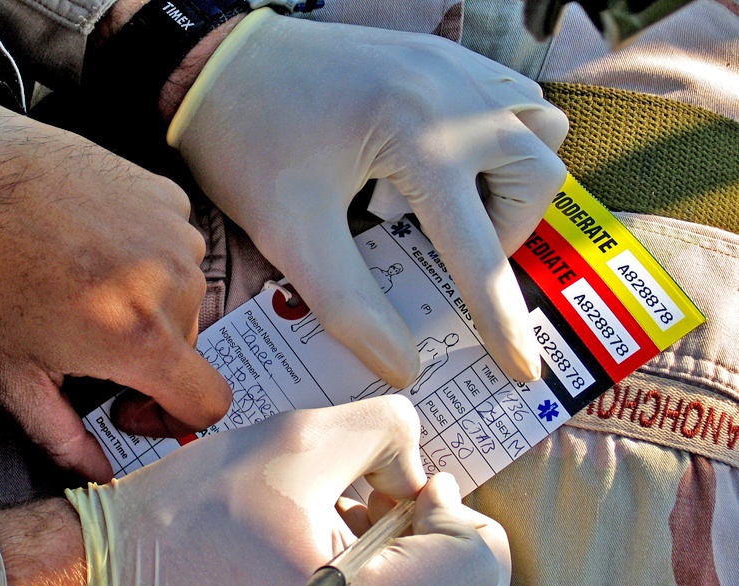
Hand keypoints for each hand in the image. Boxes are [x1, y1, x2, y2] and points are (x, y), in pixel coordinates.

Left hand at [0, 101, 231, 479]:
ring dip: (148, 302)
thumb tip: (102, 473)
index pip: (209, 404)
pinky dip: (148, 256)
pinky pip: (177, 249)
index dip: (172, 420)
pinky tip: (99, 243)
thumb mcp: (9, 374)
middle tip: (87, 334)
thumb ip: (62, 437)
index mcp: (142, 338)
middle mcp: (177, 285)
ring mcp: (178, 235)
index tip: (127, 402)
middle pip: (188, 349)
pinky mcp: (170, 199)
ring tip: (88, 281)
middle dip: (146, 355)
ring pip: (184, 297)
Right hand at [66, 396, 510, 585]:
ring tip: (367, 512)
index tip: (412, 482)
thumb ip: (386, 429)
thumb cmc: (190, 512)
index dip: (458, 508)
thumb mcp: (296, 439)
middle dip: (461, 539)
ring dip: (428, 559)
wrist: (117, 576)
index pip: (479, 565)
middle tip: (411, 498)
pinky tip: (340, 538)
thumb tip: (419, 461)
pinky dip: (393, 581)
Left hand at [167, 9, 568, 385]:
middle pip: (538, 175)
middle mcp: (452, 91)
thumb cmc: (245, 142)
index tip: (520, 367)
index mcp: (420, 136)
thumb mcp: (291, 231)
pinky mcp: (434, 53)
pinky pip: (504, 93)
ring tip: (457, 206)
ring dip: (512, 180)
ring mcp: (447, 63)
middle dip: (510, 232)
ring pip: (536, 126)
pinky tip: (444, 163)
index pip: (479, 248)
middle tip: (457, 252)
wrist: (212, 64)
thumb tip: (404, 364)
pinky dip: (496, 137)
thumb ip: (351, 304)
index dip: (500, 318)